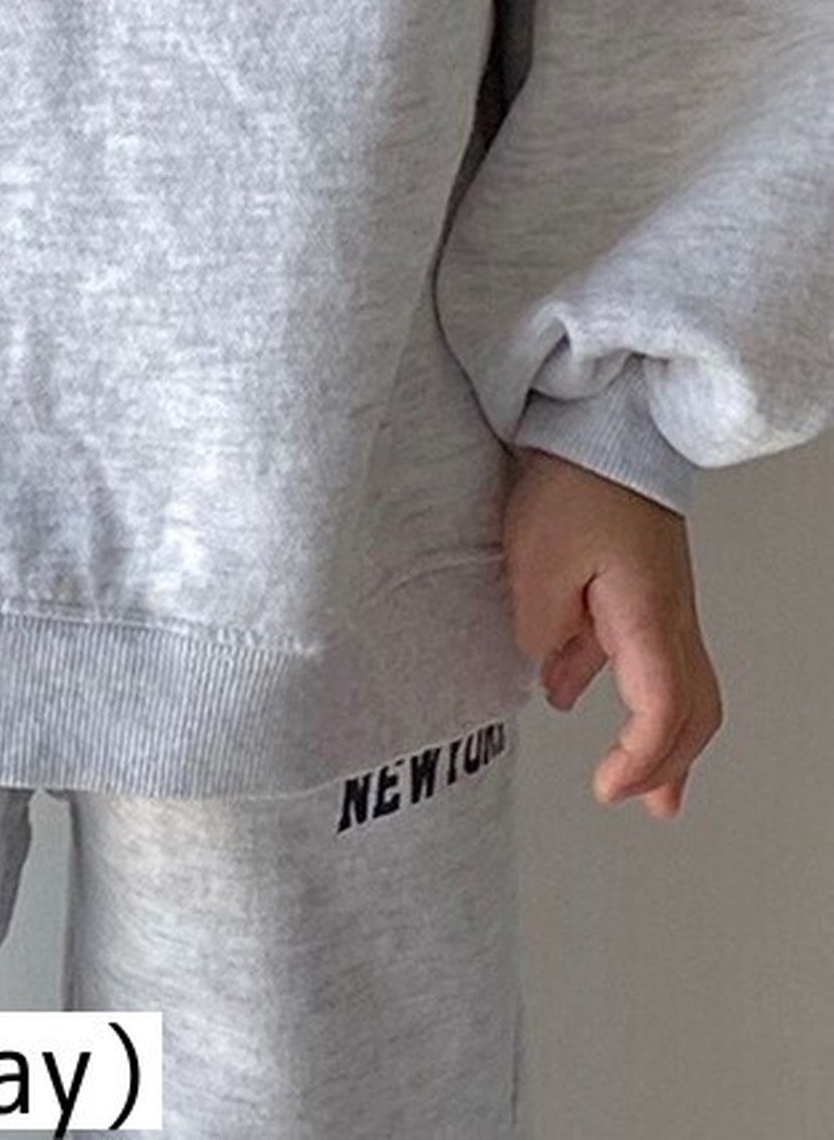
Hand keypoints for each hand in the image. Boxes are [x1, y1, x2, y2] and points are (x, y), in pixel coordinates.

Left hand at [502, 445, 722, 817]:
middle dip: (670, 763)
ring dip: (665, 738)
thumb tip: (546, 673)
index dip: (642, 759)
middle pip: (693, 709)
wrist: (606, 427)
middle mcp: (671, 616)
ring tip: (642, 784)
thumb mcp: (537, 558)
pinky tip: (576, 692)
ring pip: (683, 686)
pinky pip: (652, 654)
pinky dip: (634, 691)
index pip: (664, 708)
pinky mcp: (645, 586)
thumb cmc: (577, 481)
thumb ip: (540, 626)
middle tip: (641, 804)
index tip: (608, 789)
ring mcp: (664, 601)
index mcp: (650, 616)